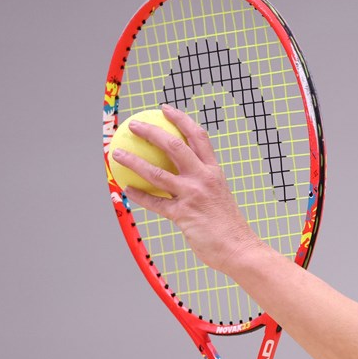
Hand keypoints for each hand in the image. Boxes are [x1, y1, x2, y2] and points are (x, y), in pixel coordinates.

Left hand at [112, 105, 265, 274]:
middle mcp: (203, 178)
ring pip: (157, 172)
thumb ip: (204, 183)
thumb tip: (185, 176)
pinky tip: (127, 189)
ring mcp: (192, 195)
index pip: (197, 136)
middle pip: (174, 146)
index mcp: (214, 171)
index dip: (180, 119)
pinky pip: (155, 202)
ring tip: (118, 154)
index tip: (165, 109)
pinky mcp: (183, 215)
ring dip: (133, 161)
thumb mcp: (220, 195)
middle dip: (151, 131)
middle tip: (134, 125)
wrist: (239, 249)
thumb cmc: (228, 226)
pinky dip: (139, 195)